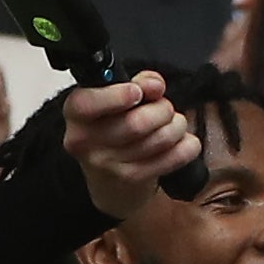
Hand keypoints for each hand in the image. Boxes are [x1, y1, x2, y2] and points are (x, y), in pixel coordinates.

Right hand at [63, 72, 204, 217]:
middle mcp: (86, 142)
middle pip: (136, 123)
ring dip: (176, 125)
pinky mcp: (133, 179)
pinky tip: (179, 142)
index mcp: (77, 114)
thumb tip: (154, 85)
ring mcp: (108, 165)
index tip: (137, 91)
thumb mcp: (116, 99)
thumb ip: (137, 83)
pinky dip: (187, 144)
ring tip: (171, 124)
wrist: (110, 180)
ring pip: (160, 138)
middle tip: (163, 108)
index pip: (87, 104)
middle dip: (162, 109)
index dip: (117, 96)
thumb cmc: (113, 129)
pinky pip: (177, 156)